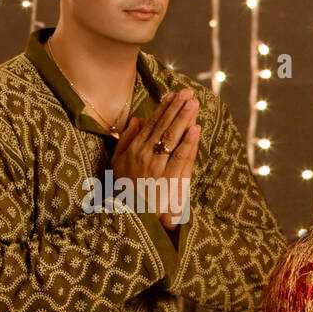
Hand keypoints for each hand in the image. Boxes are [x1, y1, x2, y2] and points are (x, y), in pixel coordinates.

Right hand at [112, 87, 199, 227]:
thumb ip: (125, 140)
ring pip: (173, 138)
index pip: (152, 124)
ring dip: (184, 119)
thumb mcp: (117, 163)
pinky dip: (188, 143)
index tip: (174, 94)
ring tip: (194, 103)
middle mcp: (146, 155)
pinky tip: (195, 129)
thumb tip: (137, 119)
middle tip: (189, 93)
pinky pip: (180, 158)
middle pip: (164, 127)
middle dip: (177, 108)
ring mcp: (158, 167)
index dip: (164, 108)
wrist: (129, 218)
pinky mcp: (170, 180)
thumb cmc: (124, 191)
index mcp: (134, 149)